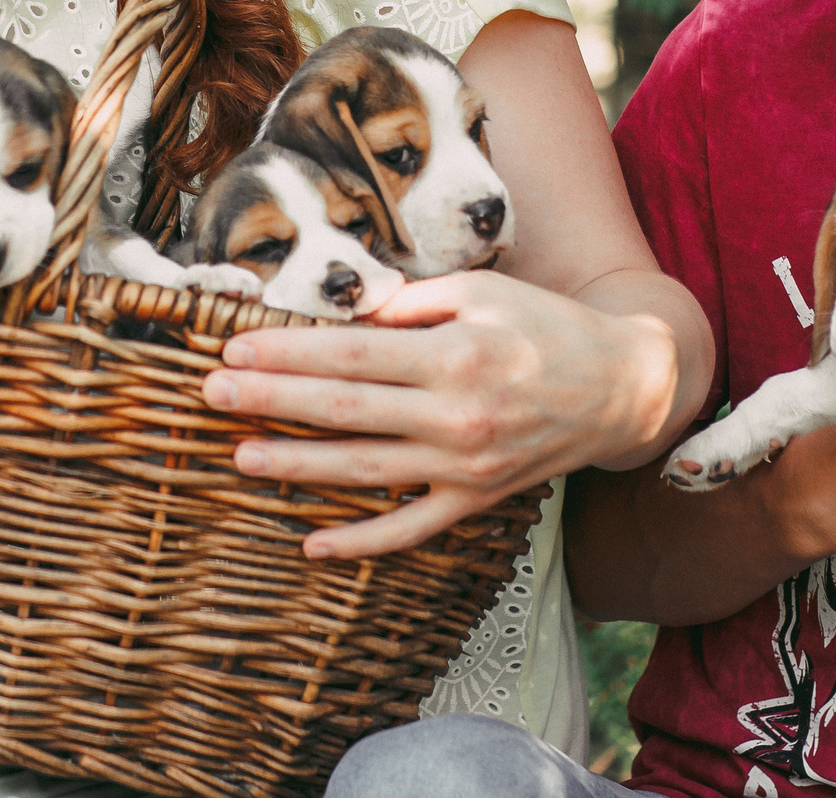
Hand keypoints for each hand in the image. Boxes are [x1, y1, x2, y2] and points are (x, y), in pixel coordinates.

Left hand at [201, 269, 684, 558]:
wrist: (622, 386)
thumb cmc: (545, 326)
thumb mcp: (482, 292)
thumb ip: (410, 304)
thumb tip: (346, 311)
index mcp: (455, 354)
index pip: (349, 356)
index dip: (287, 353)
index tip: (236, 348)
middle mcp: (457, 414)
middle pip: (344, 411)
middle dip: (271, 402)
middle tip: (212, 394)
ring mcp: (466, 465)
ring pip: (365, 472)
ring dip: (298, 465)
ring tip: (241, 456)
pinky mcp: (477, 500)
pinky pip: (411, 529)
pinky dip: (362, 542)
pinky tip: (313, 542)